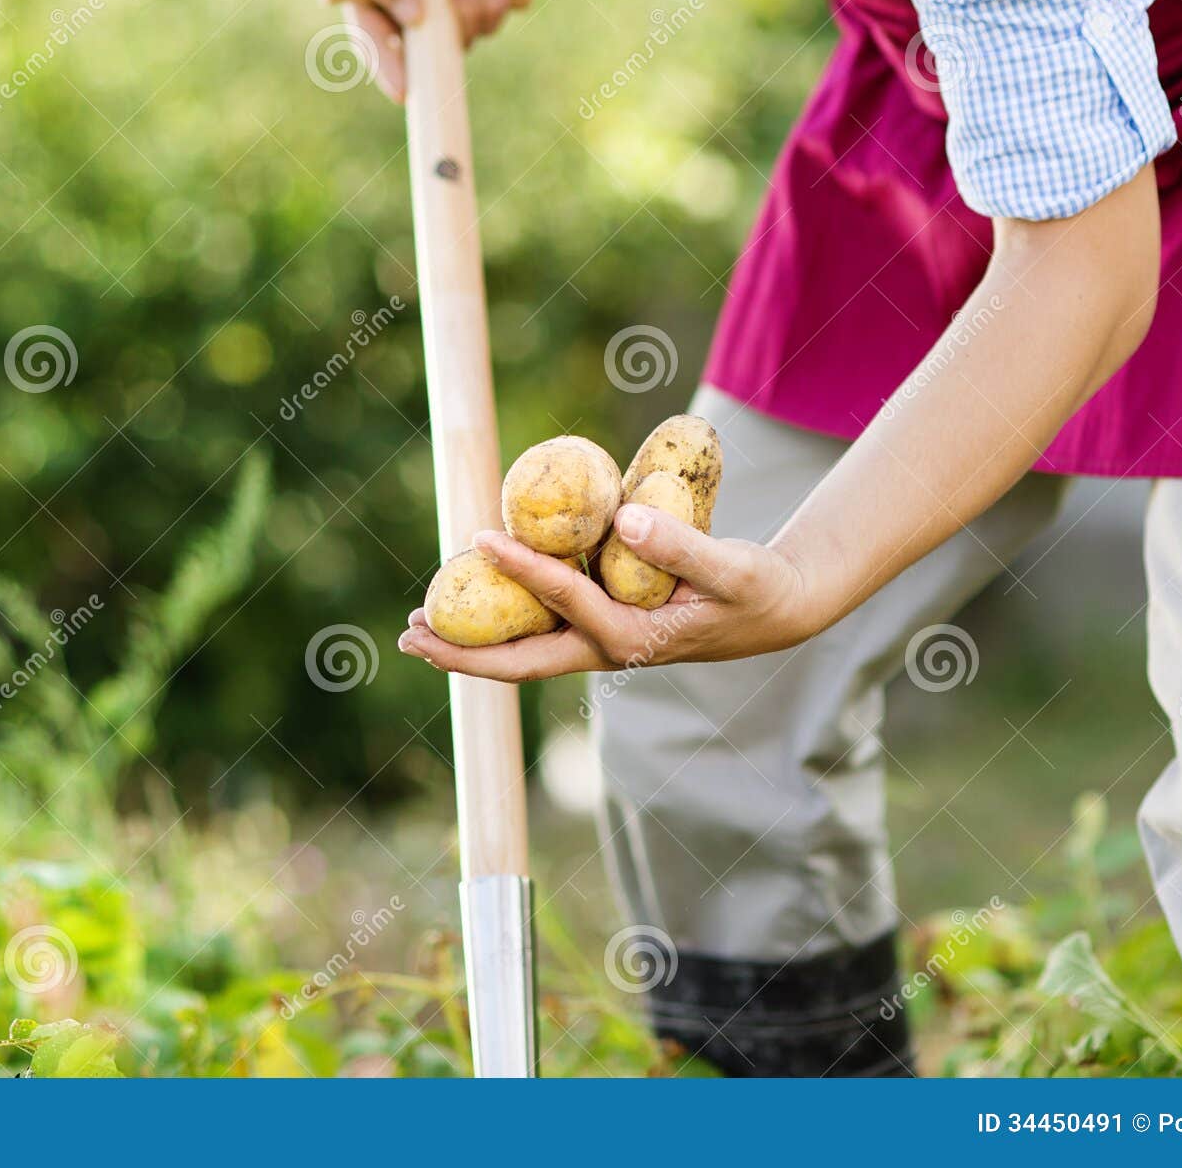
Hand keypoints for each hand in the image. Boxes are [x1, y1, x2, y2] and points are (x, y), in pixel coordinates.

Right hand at [345, 0, 524, 101]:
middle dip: (440, 47)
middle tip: (449, 35)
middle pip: (420, 56)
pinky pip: (486, 27)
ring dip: (469, 14)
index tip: (403, 90)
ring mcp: (444, 16)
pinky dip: (490, 7)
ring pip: (458, 42)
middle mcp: (408, 14)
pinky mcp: (477, 9)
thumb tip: (410, 19)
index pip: (373, 41)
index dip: (387, 69)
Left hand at [398, 503, 822, 681]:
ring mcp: (599, 643)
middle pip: (519, 659)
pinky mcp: (601, 627)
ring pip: (522, 648)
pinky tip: (474, 595)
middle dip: (460, 652)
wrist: (776, 610)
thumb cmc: (756, 590)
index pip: (564, 600)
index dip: (520, 568)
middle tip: (405, 635)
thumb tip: (623, 520)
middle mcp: (606, 648)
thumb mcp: (731, 568)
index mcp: (633, 639)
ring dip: (469, 642)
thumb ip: (682, 545)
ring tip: (415, 625)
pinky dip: (501, 616)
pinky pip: (539, 627)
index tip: (479, 536)